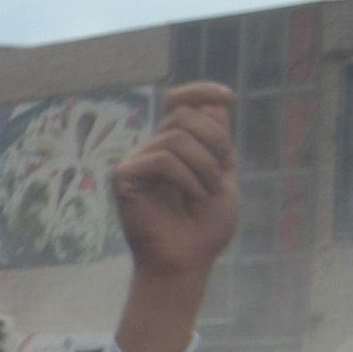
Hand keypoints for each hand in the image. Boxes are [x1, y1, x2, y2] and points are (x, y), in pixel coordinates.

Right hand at [108, 80, 238, 298]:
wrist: (188, 259)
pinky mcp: (123, 178)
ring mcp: (135, 163)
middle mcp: (150, 149)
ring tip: (208, 192)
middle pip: (184, 115)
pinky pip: (162, 160)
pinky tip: (192, 196)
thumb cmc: (204, 226)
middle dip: (214, 141)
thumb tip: (213, 104)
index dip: (201, 91)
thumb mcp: (223, 175)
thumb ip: (218, 141)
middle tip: (222, 172)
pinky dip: (186, 177)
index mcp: (174, 147)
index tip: (229, 97)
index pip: (179, 103)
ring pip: (176, 137)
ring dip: (205, 165)